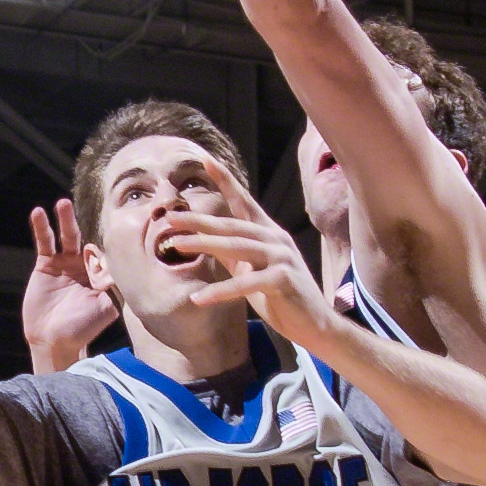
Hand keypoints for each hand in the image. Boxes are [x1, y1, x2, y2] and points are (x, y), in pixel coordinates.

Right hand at [23, 199, 116, 369]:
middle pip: (87, 239)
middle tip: (86, 208)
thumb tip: (119, 267)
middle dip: (88, 226)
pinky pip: (44, 243)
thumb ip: (113, 286)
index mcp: (101, 276)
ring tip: (62, 203)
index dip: (106, 254)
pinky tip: (38, 213)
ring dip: (65, 220)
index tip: (102, 261)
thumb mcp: (105, 308)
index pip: (107, 255)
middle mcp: (84, 267)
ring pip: (66, 236)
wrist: (54, 341)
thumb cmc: (82, 329)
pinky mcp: (45, 266)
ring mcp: (64, 264)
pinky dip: (41, 228)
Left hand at [164, 156, 333, 351]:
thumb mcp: (252, 272)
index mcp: (268, 233)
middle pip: (231, 225)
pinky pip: (247, 283)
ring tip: (175, 246)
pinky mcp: (283, 280)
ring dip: (203, 246)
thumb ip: (233, 255)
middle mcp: (276, 239)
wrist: (316, 325)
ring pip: (236, 247)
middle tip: (170, 217)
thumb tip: (204, 240)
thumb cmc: (282, 298)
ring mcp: (282, 258)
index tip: (206, 160)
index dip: (226, 180)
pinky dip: (221, 291)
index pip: (244, 202)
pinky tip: (199, 298)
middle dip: (199, 220)